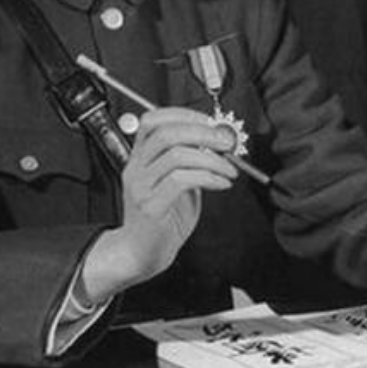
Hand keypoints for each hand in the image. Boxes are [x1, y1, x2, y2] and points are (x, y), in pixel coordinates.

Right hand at [80, 107, 237, 302]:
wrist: (142, 253)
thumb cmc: (163, 217)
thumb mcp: (176, 181)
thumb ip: (191, 160)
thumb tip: (219, 141)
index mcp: (140, 158)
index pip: (153, 120)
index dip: (184, 114)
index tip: (211, 121)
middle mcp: (136, 168)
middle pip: (166, 133)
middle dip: (203, 132)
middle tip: (227, 142)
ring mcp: (141, 187)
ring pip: (176, 155)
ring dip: (212, 158)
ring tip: (229, 169)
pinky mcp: (151, 206)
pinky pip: (181, 180)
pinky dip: (208, 177)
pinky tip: (221, 183)